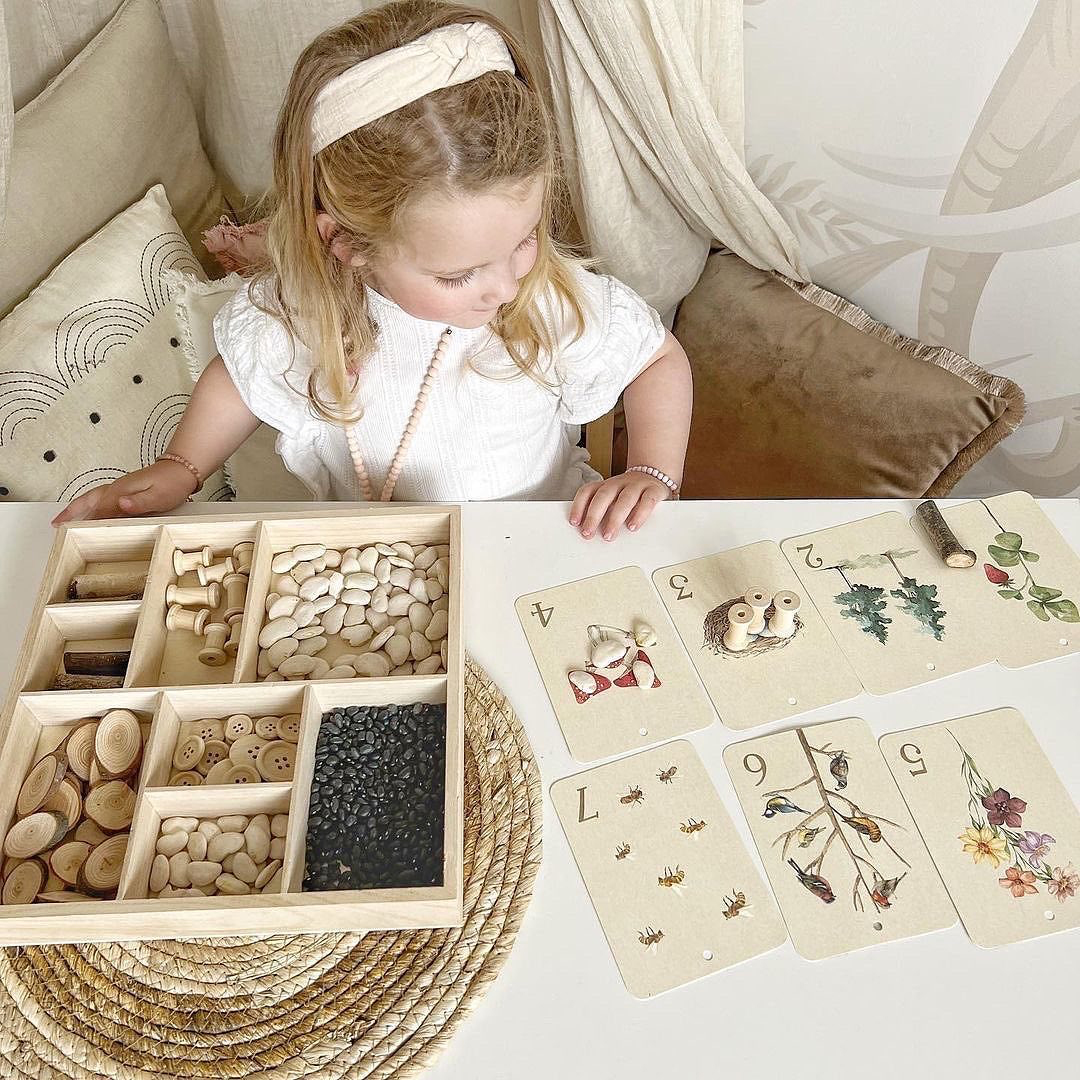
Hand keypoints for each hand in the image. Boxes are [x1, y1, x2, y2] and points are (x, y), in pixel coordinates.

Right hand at [52, 460, 197, 524]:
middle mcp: (116, 488)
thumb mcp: (159, 496)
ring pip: (92, 499)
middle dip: (71, 512)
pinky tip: (89, 514)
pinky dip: (90, 507)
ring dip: (77, 508)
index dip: (87, 522)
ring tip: (64, 520)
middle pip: (88, 501)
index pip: (99, 509)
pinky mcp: (125, 491)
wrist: (181, 469)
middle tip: (55, 524)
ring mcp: (119, 488)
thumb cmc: (172, 483)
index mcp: (121, 491)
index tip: (73, 533)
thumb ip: (139, 502)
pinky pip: (101, 499)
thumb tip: (120, 505)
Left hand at [569, 471, 671, 540]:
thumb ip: (602, 512)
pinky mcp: (654, 490)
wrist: (655, 476)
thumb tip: (589, 531)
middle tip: (588, 533)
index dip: (578, 506)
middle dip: (593, 515)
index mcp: (605, 485)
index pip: (587, 491)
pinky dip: (640, 514)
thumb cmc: (629, 494)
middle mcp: (619, 483)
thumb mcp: (613, 499)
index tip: (574, 522)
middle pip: (603, 496)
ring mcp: (637, 485)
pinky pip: (647, 501)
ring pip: (625, 499)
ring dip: (615, 518)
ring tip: (609, 535)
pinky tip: (632, 526)